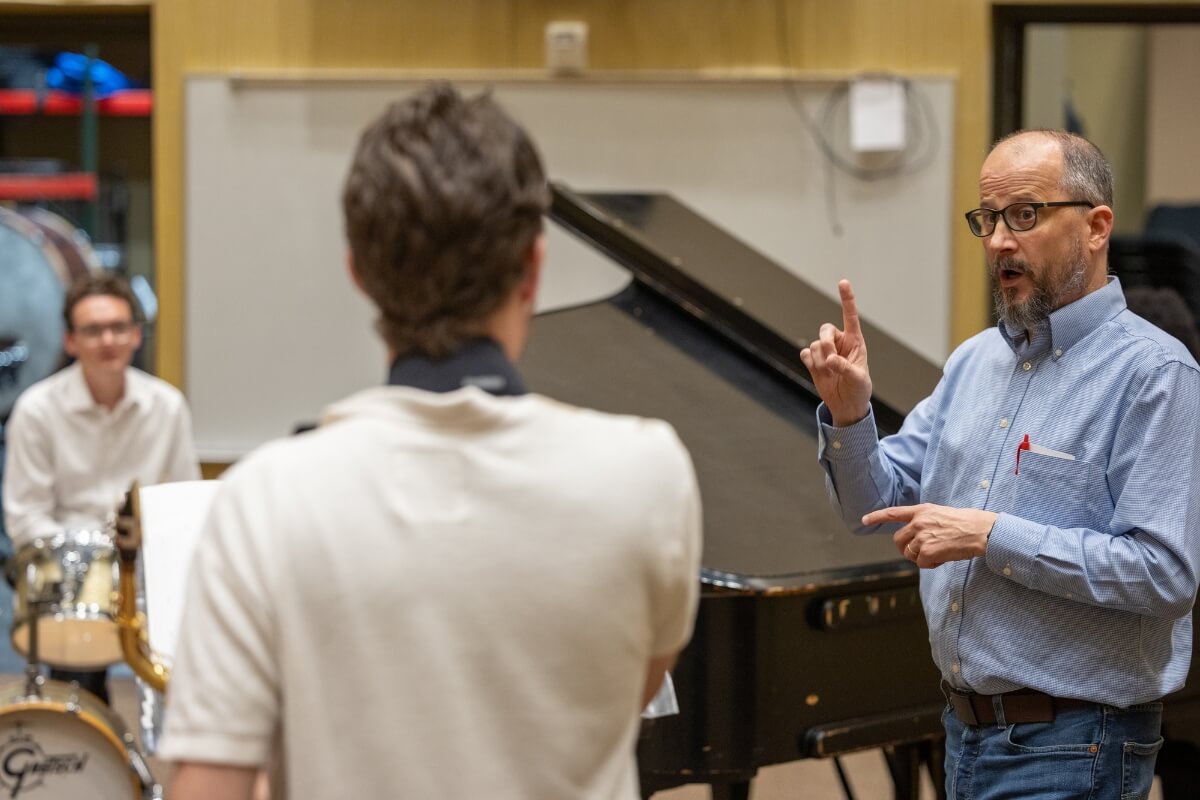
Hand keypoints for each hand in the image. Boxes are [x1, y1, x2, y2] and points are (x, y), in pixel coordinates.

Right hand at [799, 280, 872, 425]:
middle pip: (825, 330)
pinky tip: (819, 372)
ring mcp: (825, 352)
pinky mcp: (813, 362)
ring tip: (830, 373)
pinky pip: (805, 354)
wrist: (846, 405)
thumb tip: (829, 360)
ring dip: (820, 360)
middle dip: (825, 344)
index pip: (850, 316)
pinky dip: (810, 363)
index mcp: (855, 342)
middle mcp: (839, 343)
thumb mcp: (858, 379)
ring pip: (815, 345)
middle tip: (830, 360)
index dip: (847, 299)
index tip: (843, 282)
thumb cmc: (858, 389)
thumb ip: (845, 367)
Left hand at [864, 503, 997, 568]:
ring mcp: (921, 537)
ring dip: (920, 557)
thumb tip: (914, 536)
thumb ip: (924, 521)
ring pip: (908, 553)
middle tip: (921, 552)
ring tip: (938, 553)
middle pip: (898, 540)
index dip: (877, 516)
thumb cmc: (966, 523)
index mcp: (921, 511)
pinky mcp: (927, 552)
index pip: (893, 513)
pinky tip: (942, 559)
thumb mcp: (940, 514)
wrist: (980, 531)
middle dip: (906, 548)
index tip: (864, 520)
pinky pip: (920, 563)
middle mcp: (918, 523)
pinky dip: (930, 565)